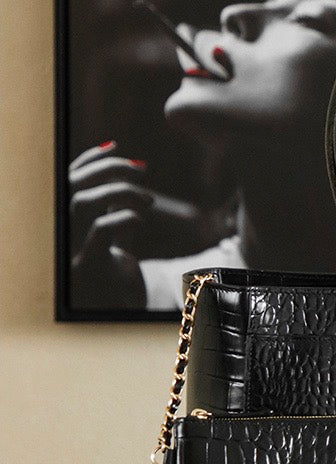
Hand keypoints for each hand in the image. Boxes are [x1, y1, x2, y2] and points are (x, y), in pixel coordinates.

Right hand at [69, 142, 217, 308]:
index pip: (64, 180)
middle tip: (142, 170)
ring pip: (82, 204)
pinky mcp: (90, 271)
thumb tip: (122, 164)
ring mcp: (69, 255)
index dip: (87, 158)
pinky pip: (101, 232)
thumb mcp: (112, 234)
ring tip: (148, 200)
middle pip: (71, 187)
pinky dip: (125, 218)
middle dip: (108, 169)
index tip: (116, 146)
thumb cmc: (119, 274)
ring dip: (120, 191)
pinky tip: (141, 221)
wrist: (124, 317)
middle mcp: (59, 238)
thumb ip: (108, 205)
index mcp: (63, 226)